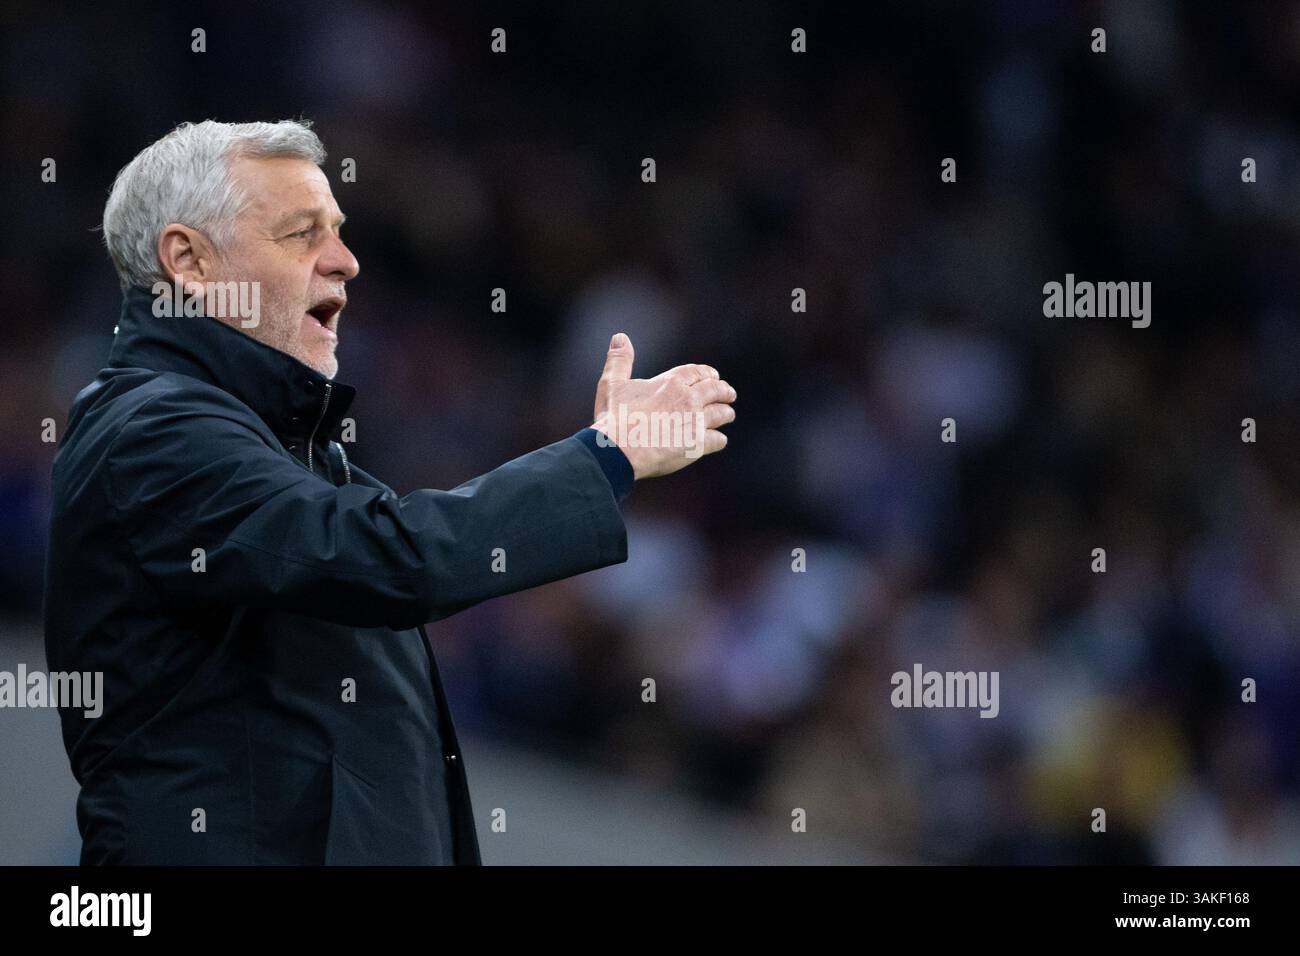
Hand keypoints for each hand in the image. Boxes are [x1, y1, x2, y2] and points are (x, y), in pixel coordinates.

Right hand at [590, 332, 736, 479]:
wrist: (617, 450)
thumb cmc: (613, 418)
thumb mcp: (612, 384)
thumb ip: (619, 361)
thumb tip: (620, 338)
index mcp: (670, 382)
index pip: (697, 372)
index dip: (707, 373)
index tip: (713, 376)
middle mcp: (688, 399)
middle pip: (715, 390)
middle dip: (724, 391)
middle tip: (729, 393)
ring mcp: (695, 422)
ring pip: (721, 413)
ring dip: (726, 413)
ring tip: (728, 415)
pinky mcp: (697, 445)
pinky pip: (718, 440)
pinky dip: (719, 439)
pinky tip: (718, 440)